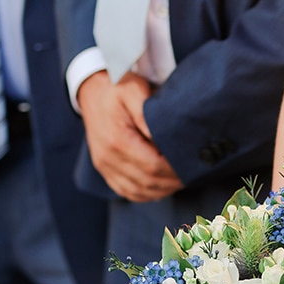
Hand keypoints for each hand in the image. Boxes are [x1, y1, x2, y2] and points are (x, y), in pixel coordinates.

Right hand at [77, 71, 182, 201]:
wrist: (92, 93)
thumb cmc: (117, 89)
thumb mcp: (133, 90)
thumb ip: (146, 113)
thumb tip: (160, 136)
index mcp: (117, 140)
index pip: (152, 166)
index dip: (173, 169)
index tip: (189, 164)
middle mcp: (108, 158)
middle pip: (148, 182)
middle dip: (172, 182)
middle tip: (190, 174)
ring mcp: (105, 167)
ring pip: (139, 192)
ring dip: (162, 190)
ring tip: (179, 181)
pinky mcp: (105, 171)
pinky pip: (128, 192)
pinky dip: (147, 194)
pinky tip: (161, 187)